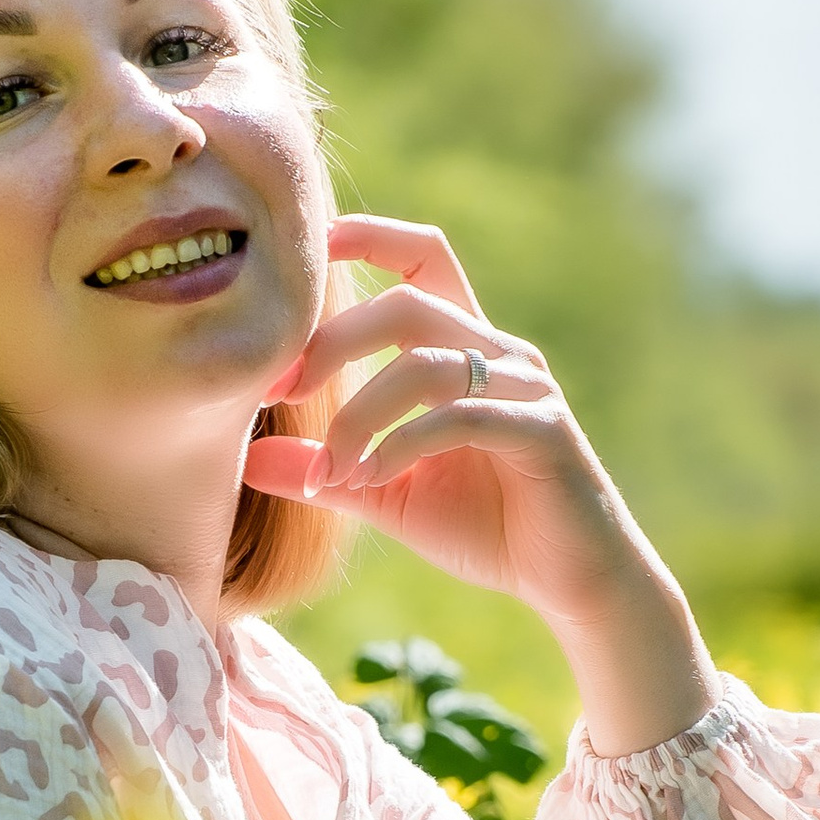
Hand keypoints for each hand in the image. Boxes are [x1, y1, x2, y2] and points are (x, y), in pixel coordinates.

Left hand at [242, 215, 715, 756]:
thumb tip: (248, 459)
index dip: (370, 235)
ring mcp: (526, 388)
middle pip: (405, 305)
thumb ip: (326, 469)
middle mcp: (500, 354)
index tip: (309, 241)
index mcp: (467, 351)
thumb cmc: (488, 529)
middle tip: (280, 392)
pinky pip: (459, 418)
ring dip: (360, 413)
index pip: (424, 257)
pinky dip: (402, 445)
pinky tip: (371, 480)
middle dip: (332, 342)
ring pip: (425, 363)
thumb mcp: (389, 494)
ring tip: (332, 469)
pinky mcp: (543, 431)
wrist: (572, 584)